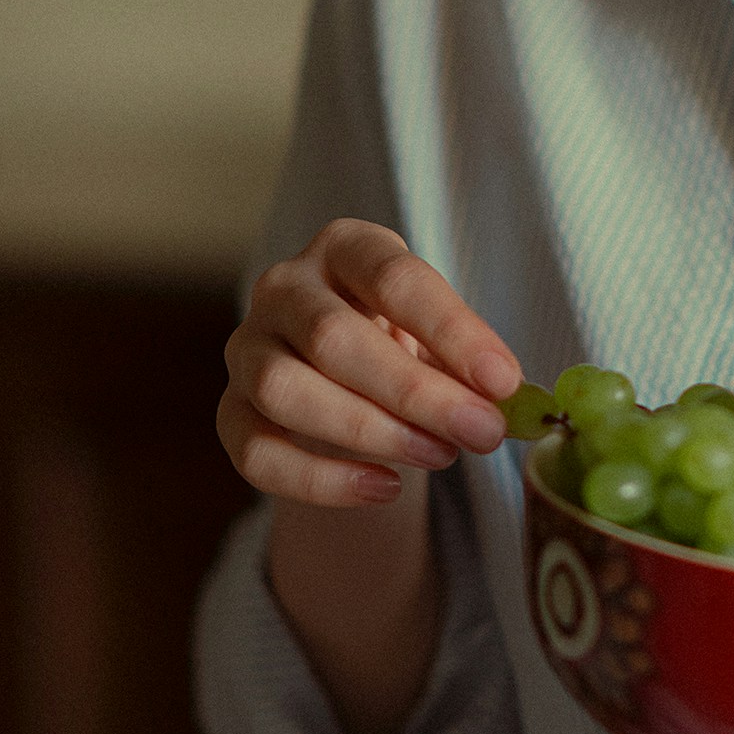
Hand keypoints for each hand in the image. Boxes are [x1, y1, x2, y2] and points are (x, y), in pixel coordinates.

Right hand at [217, 218, 521, 505]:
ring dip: (369, 431)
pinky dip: (322, 480)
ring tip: (440, 455)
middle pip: (333, 337)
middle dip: (416, 392)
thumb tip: (504, 401)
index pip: (394, 278)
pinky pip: (257, 453)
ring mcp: (247, 348)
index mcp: (345, 247)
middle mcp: (284, 287)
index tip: (503, 381)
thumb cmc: (401, 336)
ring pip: (284, 391)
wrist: (345, 370)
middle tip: (481, 431)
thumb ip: (465, 359)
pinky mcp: (229, 412)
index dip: (452, 331)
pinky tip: (386, 487)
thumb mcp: (437, 330)